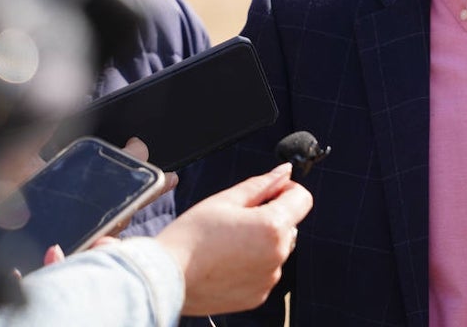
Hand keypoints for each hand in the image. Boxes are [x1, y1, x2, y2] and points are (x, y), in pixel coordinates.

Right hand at [156, 162, 312, 315]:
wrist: (164, 278)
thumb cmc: (191, 237)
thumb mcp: (225, 200)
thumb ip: (261, 184)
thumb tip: (285, 170)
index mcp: (273, 227)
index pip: (302, 198)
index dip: (286, 189)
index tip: (268, 192)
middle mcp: (277, 255)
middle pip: (288, 224)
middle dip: (270, 216)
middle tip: (237, 218)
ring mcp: (268, 278)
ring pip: (276, 249)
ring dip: (261, 241)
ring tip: (227, 242)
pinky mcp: (257, 296)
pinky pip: (264, 271)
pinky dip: (252, 264)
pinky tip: (226, 261)